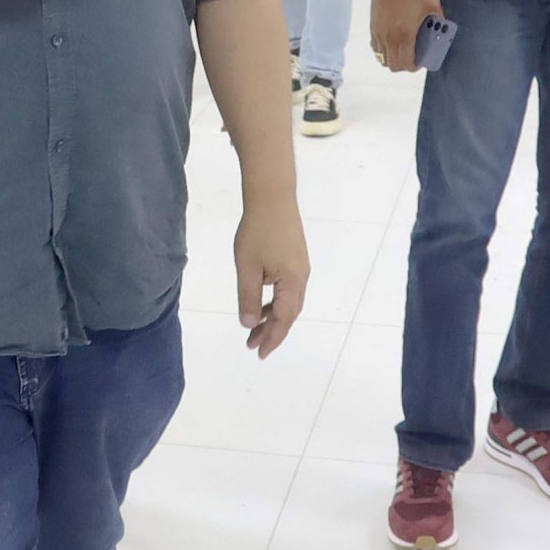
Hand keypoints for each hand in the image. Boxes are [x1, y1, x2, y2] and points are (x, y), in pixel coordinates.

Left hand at [234, 201, 309, 357]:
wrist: (272, 197)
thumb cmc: (257, 231)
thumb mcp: (248, 268)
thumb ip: (249, 298)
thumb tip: (249, 324)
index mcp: (292, 283)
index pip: (283, 319)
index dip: (271, 338)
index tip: (258, 353)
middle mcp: (302, 278)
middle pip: (290, 313)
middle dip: (272, 331)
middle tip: (252, 345)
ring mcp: (301, 267)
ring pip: (289, 301)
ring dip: (273, 316)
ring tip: (254, 328)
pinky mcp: (296, 258)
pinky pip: (288, 289)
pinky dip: (275, 301)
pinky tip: (262, 302)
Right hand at [368, 0, 444, 72]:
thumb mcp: (432, 4)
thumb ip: (439, 18)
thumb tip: (442, 27)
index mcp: (406, 35)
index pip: (407, 63)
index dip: (415, 67)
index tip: (421, 60)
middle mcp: (390, 38)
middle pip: (394, 65)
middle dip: (404, 66)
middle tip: (413, 57)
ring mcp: (379, 34)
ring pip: (383, 59)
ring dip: (393, 59)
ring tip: (402, 51)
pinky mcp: (373, 29)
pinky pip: (376, 48)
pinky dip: (384, 51)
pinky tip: (391, 43)